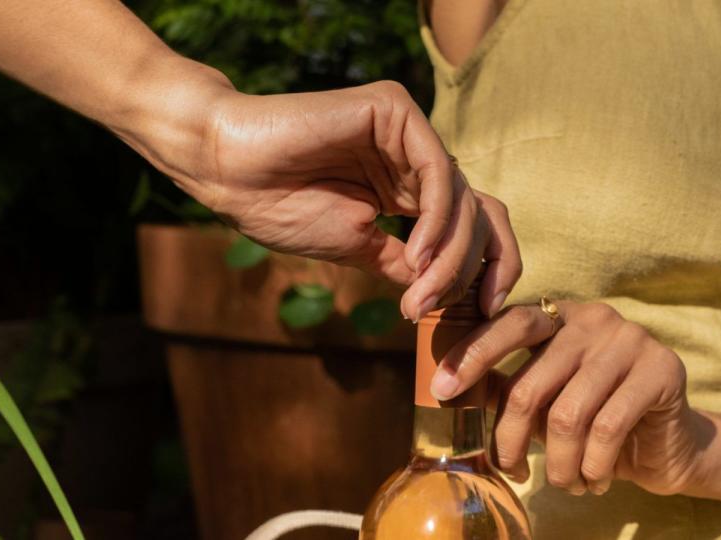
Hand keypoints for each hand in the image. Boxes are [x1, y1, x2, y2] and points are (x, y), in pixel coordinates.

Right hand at [141, 77, 520, 320]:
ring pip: (462, 196)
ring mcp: (408, 132)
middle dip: (466, 267)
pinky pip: (438, 169)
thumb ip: (408, 263)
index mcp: (408, 188)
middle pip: (476, 213)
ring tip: (420, 288)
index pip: (471, 224)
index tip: (484, 311)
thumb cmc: (283, 209)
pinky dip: (437, 217)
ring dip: (449, 251)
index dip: (488, 265)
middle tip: (431, 305)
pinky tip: (416, 251)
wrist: (231, 173)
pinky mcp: (395, 110)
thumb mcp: (360, 248)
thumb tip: (452, 290)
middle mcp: (415, 158)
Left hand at [431, 301, 715, 495]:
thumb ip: (506, 388)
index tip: (441, 389)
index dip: (473, 354)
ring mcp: (631, 340)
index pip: (510, 324)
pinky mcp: (662, 370)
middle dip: (512, 437)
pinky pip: (607, 429)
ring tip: (567, 484)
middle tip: (511, 469)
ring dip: (560, 465)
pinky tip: (595, 480)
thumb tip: (445, 388)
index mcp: (561, 316)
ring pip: (568, 414)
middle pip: (532, 382)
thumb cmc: (596, 420)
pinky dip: (593, 467)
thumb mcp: (546, 401)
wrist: (670, 444)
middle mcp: (594, 319)